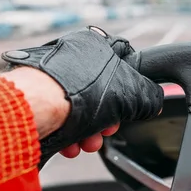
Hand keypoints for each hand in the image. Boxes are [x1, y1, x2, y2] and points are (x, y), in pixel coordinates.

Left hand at [2, 26, 163, 166]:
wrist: (38, 105)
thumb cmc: (81, 91)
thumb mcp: (131, 94)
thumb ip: (149, 97)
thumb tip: (157, 101)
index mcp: (95, 45)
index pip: (120, 67)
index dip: (128, 93)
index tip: (127, 111)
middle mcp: (70, 56)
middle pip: (98, 93)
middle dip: (104, 120)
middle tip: (105, 132)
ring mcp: (49, 75)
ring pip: (76, 108)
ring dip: (86, 132)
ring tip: (85, 144)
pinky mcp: (33, 95)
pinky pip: (55, 115)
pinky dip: (65, 132)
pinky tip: (68, 144)